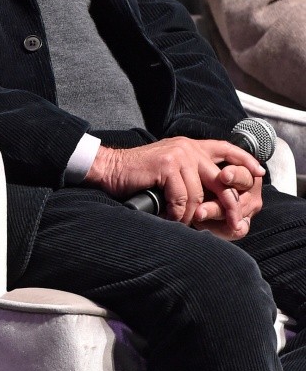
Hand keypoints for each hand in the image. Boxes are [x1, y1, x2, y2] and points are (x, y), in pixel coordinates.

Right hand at [85, 137, 264, 231]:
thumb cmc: (141, 176)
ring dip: (191, 214)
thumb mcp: (171, 170)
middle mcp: (188, 147)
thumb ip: (192, 176)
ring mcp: (178, 154)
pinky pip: (182, 198)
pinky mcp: (167, 165)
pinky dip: (177, 213)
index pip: (226, 148)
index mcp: (191, 146)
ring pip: (199, 194)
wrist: (111, 169)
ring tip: (179, 220)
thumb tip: (216, 200)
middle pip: (221, 178)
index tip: (259, 173)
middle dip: (229, 204)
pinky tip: (168, 215)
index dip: (244, 160)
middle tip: (234, 224)